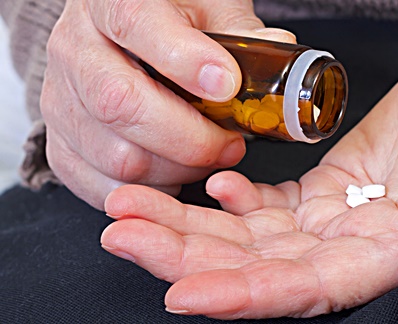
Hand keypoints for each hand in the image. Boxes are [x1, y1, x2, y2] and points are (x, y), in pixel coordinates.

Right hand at [41, 0, 295, 208]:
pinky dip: (149, 189)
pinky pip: (100, 187)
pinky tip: (173, 170)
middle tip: (230, 142)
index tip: (227, 85)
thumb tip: (280, 58)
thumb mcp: (210, 11)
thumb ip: (242, 36)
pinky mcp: (59, 143)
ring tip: (206, 154)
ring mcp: (60, 101)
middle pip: (121, 105)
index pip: (138, 25)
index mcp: (112, 3)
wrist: (116, 32)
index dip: (185, 61)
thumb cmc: (169, 20)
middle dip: (191, 138)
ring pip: (117, 157)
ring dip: (177, 168)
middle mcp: (76, 50)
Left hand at [101, 54, 397, 317]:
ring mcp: (332, 221)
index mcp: (390, 258)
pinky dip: (229, 197)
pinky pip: (266, 204)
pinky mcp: (322, 190)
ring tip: (128, 208)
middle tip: (121, 234)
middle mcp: (351, 250)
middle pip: (259, 267)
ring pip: (249, 236)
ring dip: (189, 225)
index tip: (183, 293)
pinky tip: (206, 182)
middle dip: (189, 255)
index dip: (247, 295)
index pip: (307, 289)